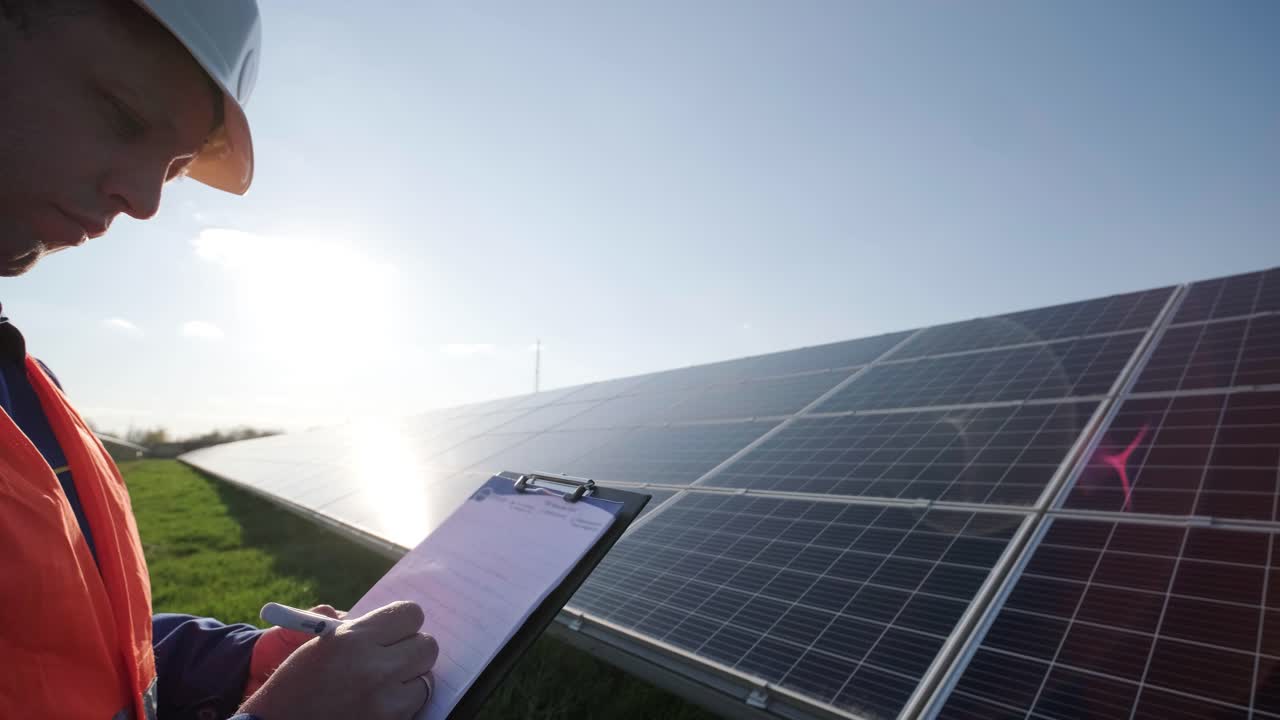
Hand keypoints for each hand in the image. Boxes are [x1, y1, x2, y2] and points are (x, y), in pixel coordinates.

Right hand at [238, 601, 437, 719]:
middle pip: (427, 646)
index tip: (397, 630)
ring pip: (426, 679)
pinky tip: (380, 704)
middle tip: (396, 657)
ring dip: (410, 681)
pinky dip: (403, 705)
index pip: (411, 614)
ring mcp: (383, 702)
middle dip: (412, 650)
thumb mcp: (319, 643)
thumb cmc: (296, 683)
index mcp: (352, 639)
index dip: (405, 622)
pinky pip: (415, 706)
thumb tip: (397, 621)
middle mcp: (373, 668)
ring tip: (384, 685)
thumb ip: (359, 628)